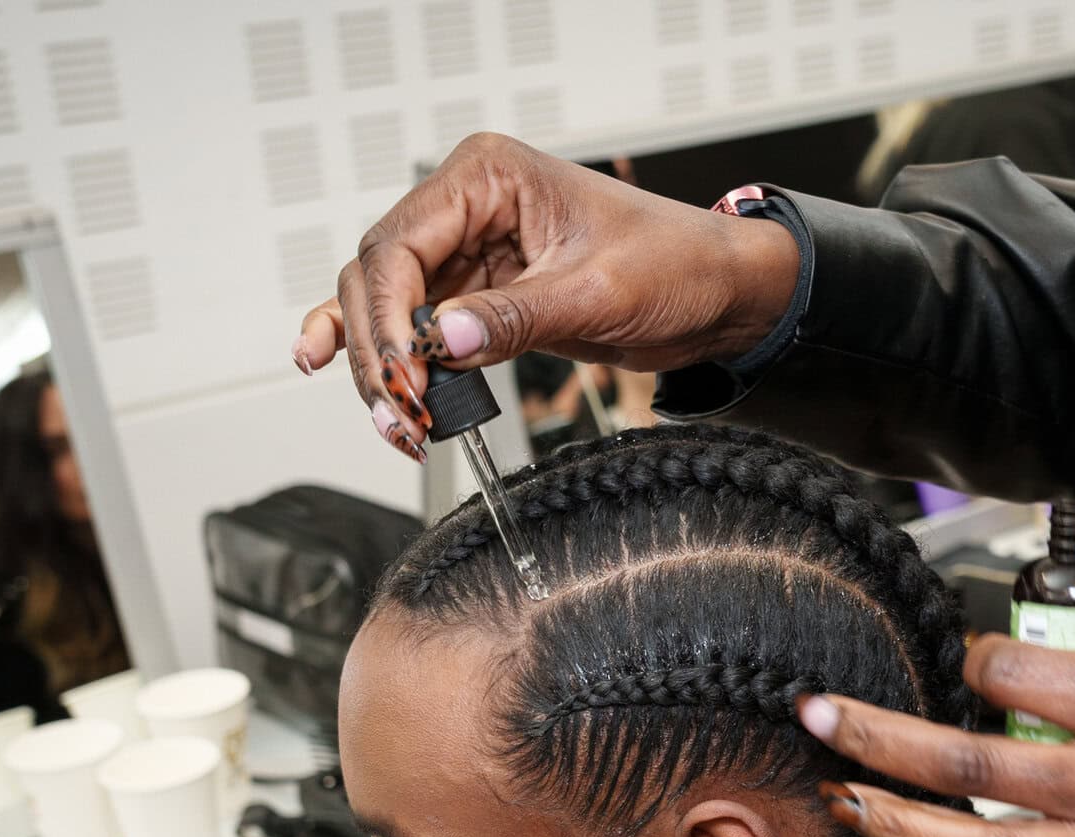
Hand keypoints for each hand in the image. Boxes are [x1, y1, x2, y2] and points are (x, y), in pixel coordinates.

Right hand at [292, 133, 799, 460]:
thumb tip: (443, 342)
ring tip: (398, 422)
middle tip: (401, 410)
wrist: (717, 292)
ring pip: (388, 308)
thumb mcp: (597, 292)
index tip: (403, 373)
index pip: (399, 244)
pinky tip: (357, 380)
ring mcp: (469, 253)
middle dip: (378, 349)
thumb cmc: (676, 263)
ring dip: (382, 366)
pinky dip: (393, 358)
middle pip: (378, 276)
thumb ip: (515, 317)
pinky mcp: (482, 297)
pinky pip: (417, 328)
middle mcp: (467, 207)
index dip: (388, 315)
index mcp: (487, 177)